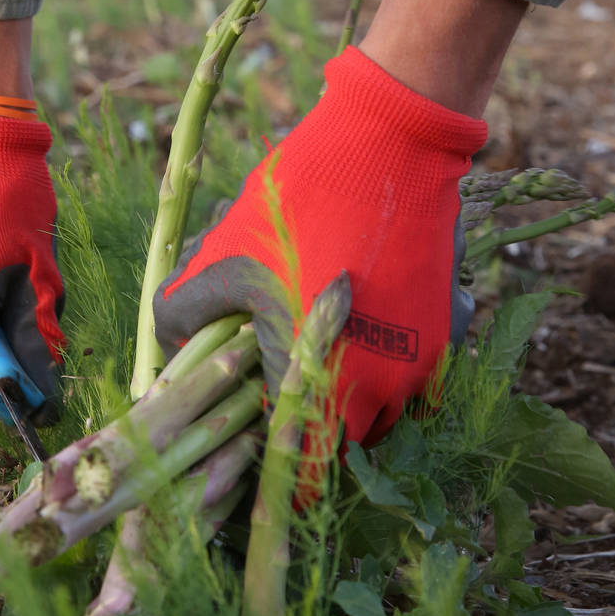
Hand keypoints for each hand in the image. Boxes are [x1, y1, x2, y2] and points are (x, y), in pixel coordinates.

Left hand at [153, 47, 486, 444]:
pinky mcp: (449, 331)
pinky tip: (367, 324)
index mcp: (313, 380)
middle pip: (342, 445)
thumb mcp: (222, 256)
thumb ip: (183, 312)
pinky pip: (417, 375)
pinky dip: (391, 364)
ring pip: (382, 413)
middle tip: (285, 388)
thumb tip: (165, 348)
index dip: (276, 471)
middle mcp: (376, 388)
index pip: (299, 472)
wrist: (390, 143)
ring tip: (324, 355)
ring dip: (353, 399)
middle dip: (312, 427)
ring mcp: (420, 361)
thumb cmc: (295, 203)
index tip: (260, 453)